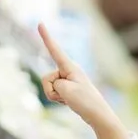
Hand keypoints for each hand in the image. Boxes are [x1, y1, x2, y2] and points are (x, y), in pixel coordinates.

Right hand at [37, 24, 127, 138]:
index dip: (46, 37)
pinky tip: (69, 103)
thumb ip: (54, 84)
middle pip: (46, 78)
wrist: (97, 115)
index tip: (40, 23)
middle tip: (67, 96)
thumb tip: (57, 87)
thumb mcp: (65, 90)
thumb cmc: (84, 101)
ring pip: (48, 87)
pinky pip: (53, 93)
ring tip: (69, 100)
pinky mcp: (66, 89)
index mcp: (70, 67)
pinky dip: (58, 100)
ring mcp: (67, 81)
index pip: (55, 50)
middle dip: (51, 90)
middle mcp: (68, 71)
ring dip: (55, 96)